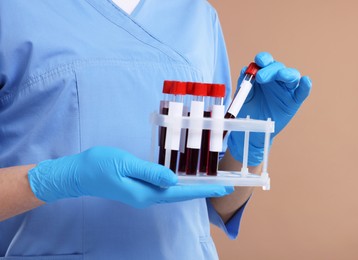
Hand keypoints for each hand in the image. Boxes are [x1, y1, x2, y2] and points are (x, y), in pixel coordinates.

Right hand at [28, 146, 232, 207]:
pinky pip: (164, 188)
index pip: (181, 193)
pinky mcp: (139, 189)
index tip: (222, 188)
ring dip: (192, 188)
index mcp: (146, 193)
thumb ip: (150, 172)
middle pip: (180, 195)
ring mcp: (143, 195)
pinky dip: (178, 184)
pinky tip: (184, 180)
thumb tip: (174, 180)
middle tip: (224, 186)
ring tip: (210, 184)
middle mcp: (147, 198)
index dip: (203, 190)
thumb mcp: (126, 164)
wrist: (78, 174)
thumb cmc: (99, 166)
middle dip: (203, 190)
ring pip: (173, 192)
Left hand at [228, 52, 311, 165]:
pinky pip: (302, 92)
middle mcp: (276, 79)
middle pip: (278, 67)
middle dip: (270, 70)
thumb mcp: (242, 96)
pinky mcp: (294, 101)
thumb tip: (245, 70)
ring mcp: (286, 89)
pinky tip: (306, 81)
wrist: (251, 129)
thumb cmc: (247, 110)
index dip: (263, 59)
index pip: (266, 61)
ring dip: (287, 74)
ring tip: (281, 76)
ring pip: (292, 76)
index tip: (258, 61)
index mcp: (263, 74)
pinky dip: (305, 86)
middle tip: (260, 78)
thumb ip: (244, 83)